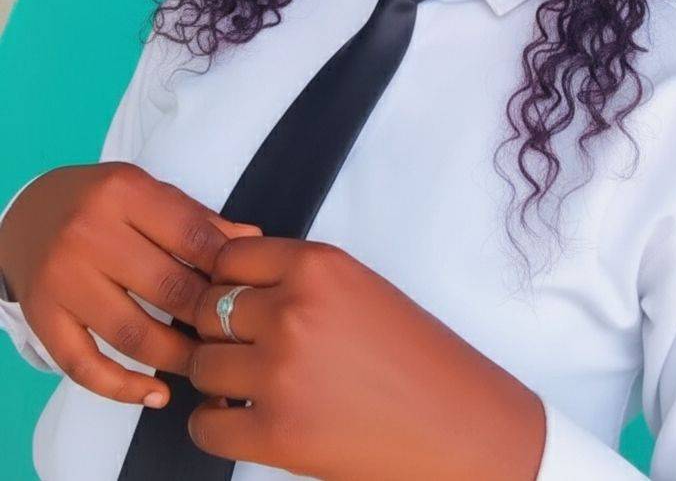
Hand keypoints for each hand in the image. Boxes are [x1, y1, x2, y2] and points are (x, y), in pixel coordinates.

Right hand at [0, 163, 260, 406]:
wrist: (31, 212)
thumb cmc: (103, 202)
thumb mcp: (148, 193)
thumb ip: (196, 218)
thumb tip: (253, 241)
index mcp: (123, 191)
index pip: (192, 236)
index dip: (227, 269)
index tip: (249, 292)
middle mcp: (88, 231)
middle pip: (167, 287)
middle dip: (208, 318)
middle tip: (233, 335)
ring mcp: (62, 277)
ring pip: (132, 333)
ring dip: (177, 357)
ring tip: (204, 364)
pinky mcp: (42, 316)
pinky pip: (85, 366)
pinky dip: (124, 388)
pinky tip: (156, 393)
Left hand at [187, 237, 545, 480]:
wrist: (459, 426)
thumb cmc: (417, 360)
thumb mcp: (358, 287)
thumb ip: (297, 278)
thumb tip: (232, 281)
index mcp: (317, 267)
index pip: (227, 258)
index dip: (226, 282)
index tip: (234, 299)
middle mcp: (294, 312)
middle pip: (207, 310)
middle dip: (218, 331)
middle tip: (244, 346)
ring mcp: (280, 372)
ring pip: (201, 365)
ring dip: (218, 378)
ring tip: (251, 385)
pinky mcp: (276, 433)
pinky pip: (205, 425)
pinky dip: (216, 425)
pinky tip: (242, 419)